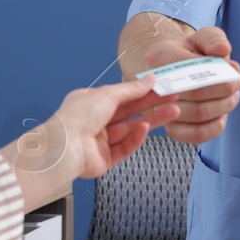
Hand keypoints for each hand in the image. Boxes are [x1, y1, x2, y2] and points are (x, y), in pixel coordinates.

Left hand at [50, 77, 181, 180]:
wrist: (65, 148)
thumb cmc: (78, 117)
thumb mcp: (108, 94)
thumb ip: (132, 89)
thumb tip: (149, 80)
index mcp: (90, 102)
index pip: (122, 96)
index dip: (142, 91)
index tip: (161, 87)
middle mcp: (94, 120)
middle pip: (129, 112)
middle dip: (152, 105)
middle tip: (174, 98)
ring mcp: (100, 141)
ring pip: (131, 129)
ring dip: (151, 120)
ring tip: (172, 112)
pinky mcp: (104, 159)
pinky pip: (124, 147)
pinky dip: (135, 138)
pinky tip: (145, 129)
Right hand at [136, 26, 239, 144]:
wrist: (175, 70)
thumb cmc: (191, 52)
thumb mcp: (202, 37)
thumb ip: (214, 39)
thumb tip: (223, 51)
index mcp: (160, 57)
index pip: (193, 70)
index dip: (220, 74)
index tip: (237, 73)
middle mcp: (155, 85)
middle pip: (197, 94)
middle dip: (225, 90)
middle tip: (239, 84)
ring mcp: (160, 110)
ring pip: (198, 115)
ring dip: (224, 107)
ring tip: (233, 97)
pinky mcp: (171, 128)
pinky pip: (194, 135)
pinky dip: (215, 127)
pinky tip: (222, 116)